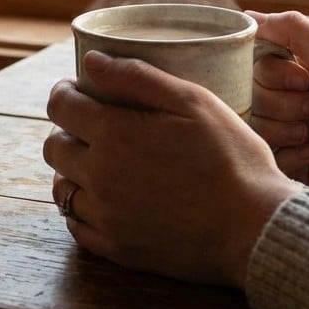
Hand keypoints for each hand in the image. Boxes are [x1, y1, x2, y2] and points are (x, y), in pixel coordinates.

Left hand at [43, 50, 298, 287]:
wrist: (255, 227)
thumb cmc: (232, 158)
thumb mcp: (194, 102)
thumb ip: (138, 77)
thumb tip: (90, 60)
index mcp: (115, 134)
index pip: (60, 106)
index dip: (66, 93)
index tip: (79, 91)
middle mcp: (99, 176)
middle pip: (53, 147)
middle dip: (66, 130)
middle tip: (94, 127)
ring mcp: (105, 216)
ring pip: (62, 188)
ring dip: (73, 171)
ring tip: (101, 164)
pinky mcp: (117, 248)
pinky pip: (77, 226)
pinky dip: (83, 209)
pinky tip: (108, 200)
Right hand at [248, 11, 308, 202]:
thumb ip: (291, 28)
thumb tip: (248, 15)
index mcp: (299, 69)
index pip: (254, 66)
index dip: (275, 76)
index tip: (307, 80)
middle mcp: (292, 98)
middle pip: (252, 98)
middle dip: (284, 105)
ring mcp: (292, 132)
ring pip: (256, 129)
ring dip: (285, 131)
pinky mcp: (295, 165)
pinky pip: (268, 159)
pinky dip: (290, 157)